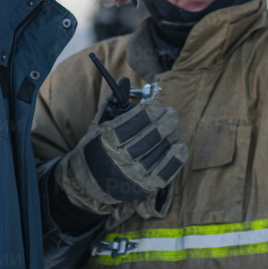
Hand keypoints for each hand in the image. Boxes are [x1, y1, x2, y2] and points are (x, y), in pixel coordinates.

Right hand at [54, 99, 188, 214]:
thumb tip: (125, 80)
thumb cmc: (96, 147)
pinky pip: (164, 174)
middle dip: (165, 123)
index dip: (148, 113)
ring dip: (170, 138)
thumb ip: (114, 102)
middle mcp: (118, 159)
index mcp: (106, 140)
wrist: (86, 183)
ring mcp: (131, 175)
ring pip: (158, 153)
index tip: (156, 105)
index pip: (131, 124)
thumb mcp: (99, 124)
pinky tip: (181, 147)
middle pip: (149, 139)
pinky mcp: (142, 188)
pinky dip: (175, 160)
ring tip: (173, 128)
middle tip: (172, 113)